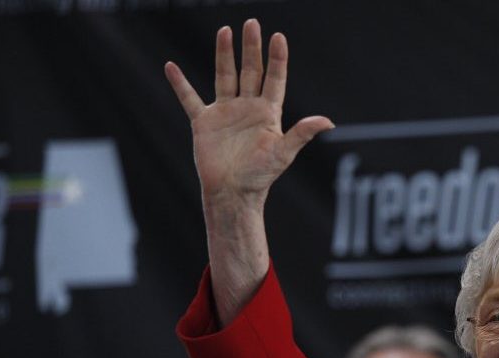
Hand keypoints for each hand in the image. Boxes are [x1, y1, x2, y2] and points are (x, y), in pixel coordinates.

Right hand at [164, 19, 332, 214]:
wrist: (233, 193)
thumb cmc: (261, 176)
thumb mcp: (284, 152)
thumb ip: (302, 133)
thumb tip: (328, 122)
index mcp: (268, 113)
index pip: (275, 79)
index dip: (277, 59)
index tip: (279, 37)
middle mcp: (247, 107)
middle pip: (250, 71)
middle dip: (251, 48)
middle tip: (252, 24)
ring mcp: (225, 112)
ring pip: (224, 76)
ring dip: (224, 54)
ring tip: (225, 31)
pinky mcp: (204, 122)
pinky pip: (190, 99)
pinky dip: (180, 84)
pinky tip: (170, 67)